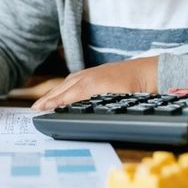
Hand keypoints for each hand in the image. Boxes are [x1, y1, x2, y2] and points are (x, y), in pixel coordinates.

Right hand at [31, 56, 158, 111]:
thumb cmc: (138, 89)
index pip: (65, 97)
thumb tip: (84, 116)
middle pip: (63, 89)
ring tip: (45, 101)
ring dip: (55, 92)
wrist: (152, 72)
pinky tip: (66, 89)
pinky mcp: (98, 72)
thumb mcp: (118, 103)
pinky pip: (76, 79)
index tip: (38, 111)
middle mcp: (88, 77)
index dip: (51, 105)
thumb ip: (98, 108)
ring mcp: (93, 73)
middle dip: (48, 99)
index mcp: (90, 85)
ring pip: (68, 83)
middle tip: (35, 109)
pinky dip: (66, 85)